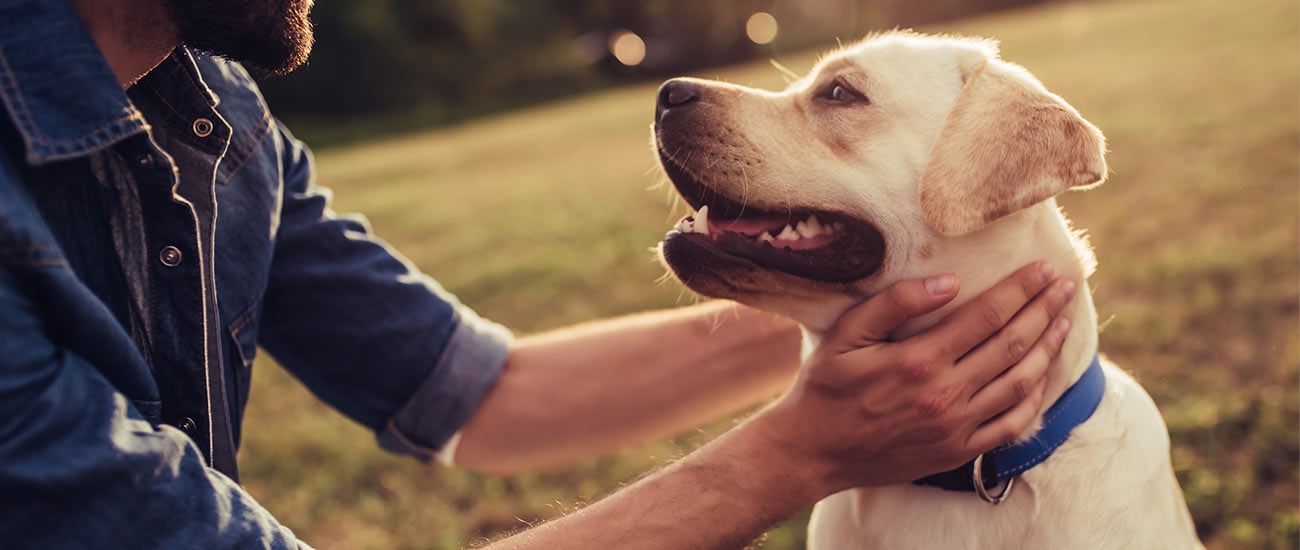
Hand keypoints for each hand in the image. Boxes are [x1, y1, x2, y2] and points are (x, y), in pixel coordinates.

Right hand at [754, 261, 1076, 493]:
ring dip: (1048, 349)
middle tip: (1066, 286)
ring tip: (1063, 323)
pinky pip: (1011, 425)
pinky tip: (1043, 377)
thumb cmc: (826, 386)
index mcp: (919, 360)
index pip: (987, 316)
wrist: (814, 451)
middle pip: (1012, 345)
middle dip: (1044, 311)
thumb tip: (949, 282)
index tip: (1045, 269)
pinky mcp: (957, 452)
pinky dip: (1035, 399)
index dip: (1021, 289)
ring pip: (1019, 383)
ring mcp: (956, 427)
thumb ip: (895, 303)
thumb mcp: (846, 335)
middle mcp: (945, 394)